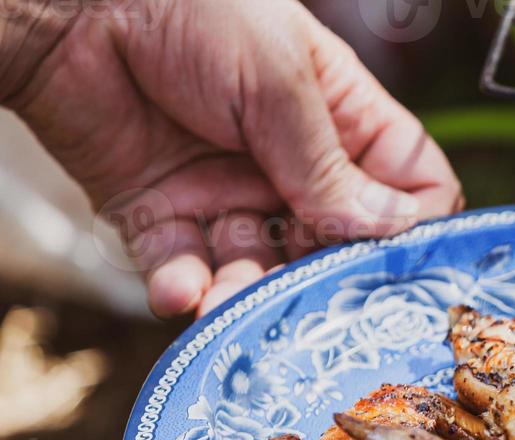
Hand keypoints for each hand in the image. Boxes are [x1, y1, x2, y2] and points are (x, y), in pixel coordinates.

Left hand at [4, 0, 460, 318]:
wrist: (67, 5)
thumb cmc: (190, 9)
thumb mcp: (276, 80)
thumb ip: (329, 166)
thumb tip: (390, 232)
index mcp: (340, 120)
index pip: (408, 187)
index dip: (414, 227)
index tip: (402, 263)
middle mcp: (292, 167)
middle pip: (337, 247)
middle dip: (326, 277)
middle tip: (317, 301)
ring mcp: (228, 195)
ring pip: (262, 271)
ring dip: (251, 294)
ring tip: (232, 301)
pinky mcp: (163, 216)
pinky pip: (185, 271)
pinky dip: (185, 290)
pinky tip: (183, 293)